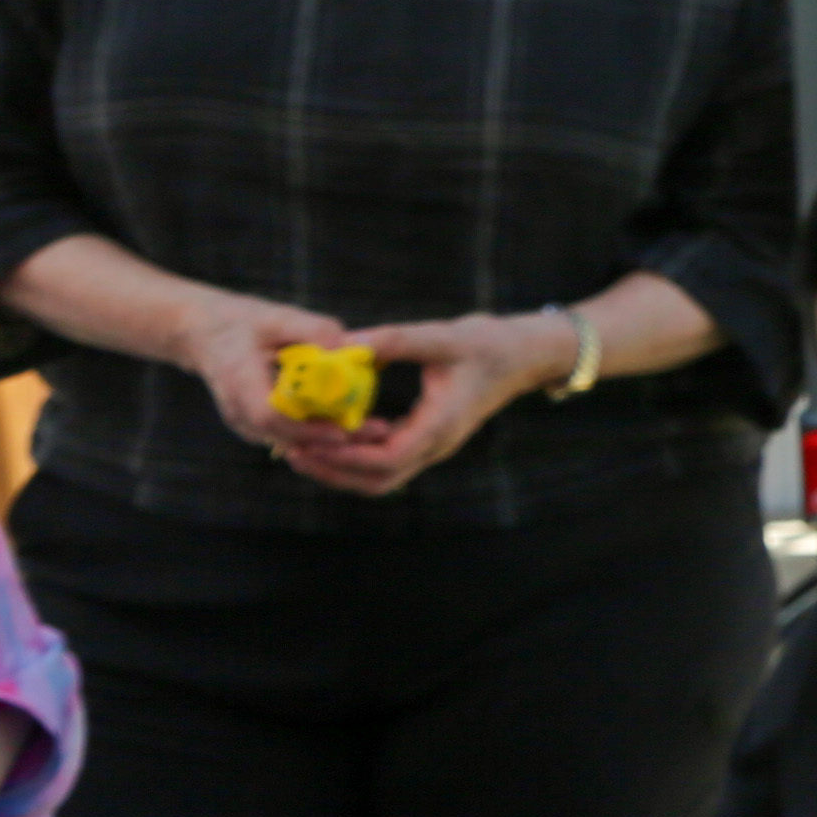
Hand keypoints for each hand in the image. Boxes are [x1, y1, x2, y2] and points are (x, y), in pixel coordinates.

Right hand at [172, 287, 355, 456]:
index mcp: (239, 379)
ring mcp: (242, 420)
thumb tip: (351, 348)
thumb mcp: (280, 317)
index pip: (269, 416)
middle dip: (328, 437)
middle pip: (283, 435)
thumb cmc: (245, 323)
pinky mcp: (253, 425)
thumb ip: (316, 330)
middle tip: (373, 430)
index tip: (342, 429)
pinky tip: (348, 423)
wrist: (206, 334)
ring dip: (326, 439)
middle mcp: (237, 408)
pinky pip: (285, 435)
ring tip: (369, 430)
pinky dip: (314, 433)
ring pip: (286, 439)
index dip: (306, 427)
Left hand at [302, 312, 560, 497]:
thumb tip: (341, 344)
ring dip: (340, 469)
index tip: (308, 443)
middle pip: (378, 481)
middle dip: (333, 471)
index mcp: (441, 425)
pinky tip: (330, 435)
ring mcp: (432, 445)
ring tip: (302, 448)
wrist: (525, 355)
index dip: (344, 457)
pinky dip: (354, 457)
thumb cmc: (490, 343)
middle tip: (292, 452)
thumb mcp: (443, 335)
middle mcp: (436, 444)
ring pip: (380, 477)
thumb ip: (393, 340)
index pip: (388, 459)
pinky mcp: (426, 438)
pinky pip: (385, 461)